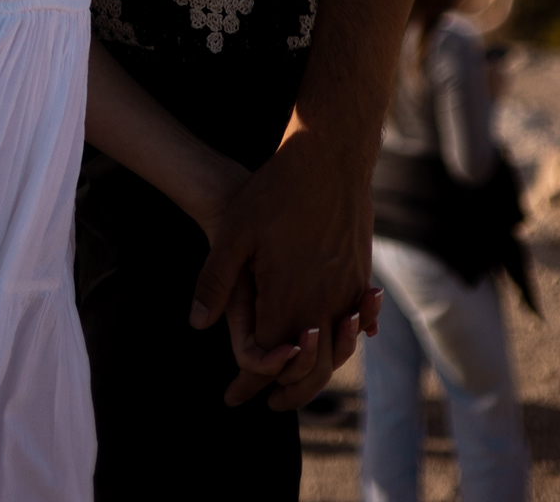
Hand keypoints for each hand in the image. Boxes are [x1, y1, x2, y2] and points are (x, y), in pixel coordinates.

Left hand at [190, 127, 373, 411]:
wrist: (329, 156)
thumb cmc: (276, 191)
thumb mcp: (234, 233)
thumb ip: (216, 282)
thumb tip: (197, 325)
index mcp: (286, 300)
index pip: (267, 362)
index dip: (248, 384)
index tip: (233, 398)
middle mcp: (321, 304)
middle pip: (309, 370)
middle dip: (289, 394)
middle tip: (271, 405)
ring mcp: (347, 290)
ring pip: (338, 352)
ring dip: (319, 373)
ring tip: (301, 380)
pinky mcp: (362, 273)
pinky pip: (358, 322)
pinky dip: (348, 341)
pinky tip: (342, 340)